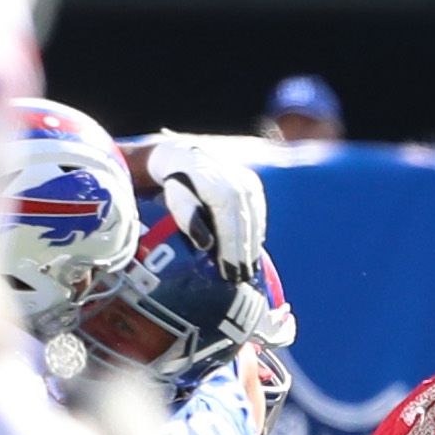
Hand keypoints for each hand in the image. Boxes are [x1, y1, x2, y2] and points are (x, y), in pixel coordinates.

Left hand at [150, 144, 268, 275]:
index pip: (230, 230)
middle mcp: (240, 186)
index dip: (231, 254)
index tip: (230, 275)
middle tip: (241, 279)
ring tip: (249, 269)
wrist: (188, 155)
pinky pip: (259, 214)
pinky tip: (253, 249)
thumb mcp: (176, 200)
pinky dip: (257, 233)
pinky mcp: (254, 185)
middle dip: (244, 256)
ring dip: (253, 248)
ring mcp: (250, 184)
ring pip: (255, 222)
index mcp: (221, 191)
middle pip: (245, 228)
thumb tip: (207, 244)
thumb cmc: (178, 183)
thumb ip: (189, 220)